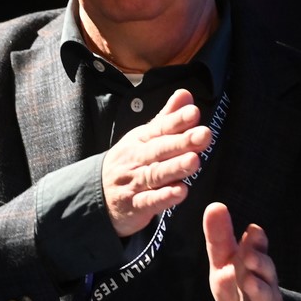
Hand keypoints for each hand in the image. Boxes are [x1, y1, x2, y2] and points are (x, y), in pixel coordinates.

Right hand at [101, 89, 210, 236]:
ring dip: (175, 167)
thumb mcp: (143, 138)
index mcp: (141, 140)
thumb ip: (167, 118)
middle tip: (205, 135)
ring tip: (195, 161)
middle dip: (182, 142)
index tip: (194, 112)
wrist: (95, 195)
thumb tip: (186, 94)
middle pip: (160, 149)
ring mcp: (134, 183)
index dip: (177, 120)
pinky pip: (150, 201)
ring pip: (156, 174)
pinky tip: (181, 192)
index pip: (160, 128)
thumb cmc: (129, 162)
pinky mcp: (135, 206)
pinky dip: (164, 197)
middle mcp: (137, 159)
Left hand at [205, 201, 291, 300]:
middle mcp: (266, 283)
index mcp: (256, 265)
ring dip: (258, 289)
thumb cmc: (241, 292)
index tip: (253, 231)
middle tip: (248, 254)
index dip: (258, 242)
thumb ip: (221, 238)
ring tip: (248, 282)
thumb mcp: (226, 264)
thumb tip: (215, 205)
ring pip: (266, 296)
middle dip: (259, 262)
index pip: (259, 250)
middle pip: (266, 270)